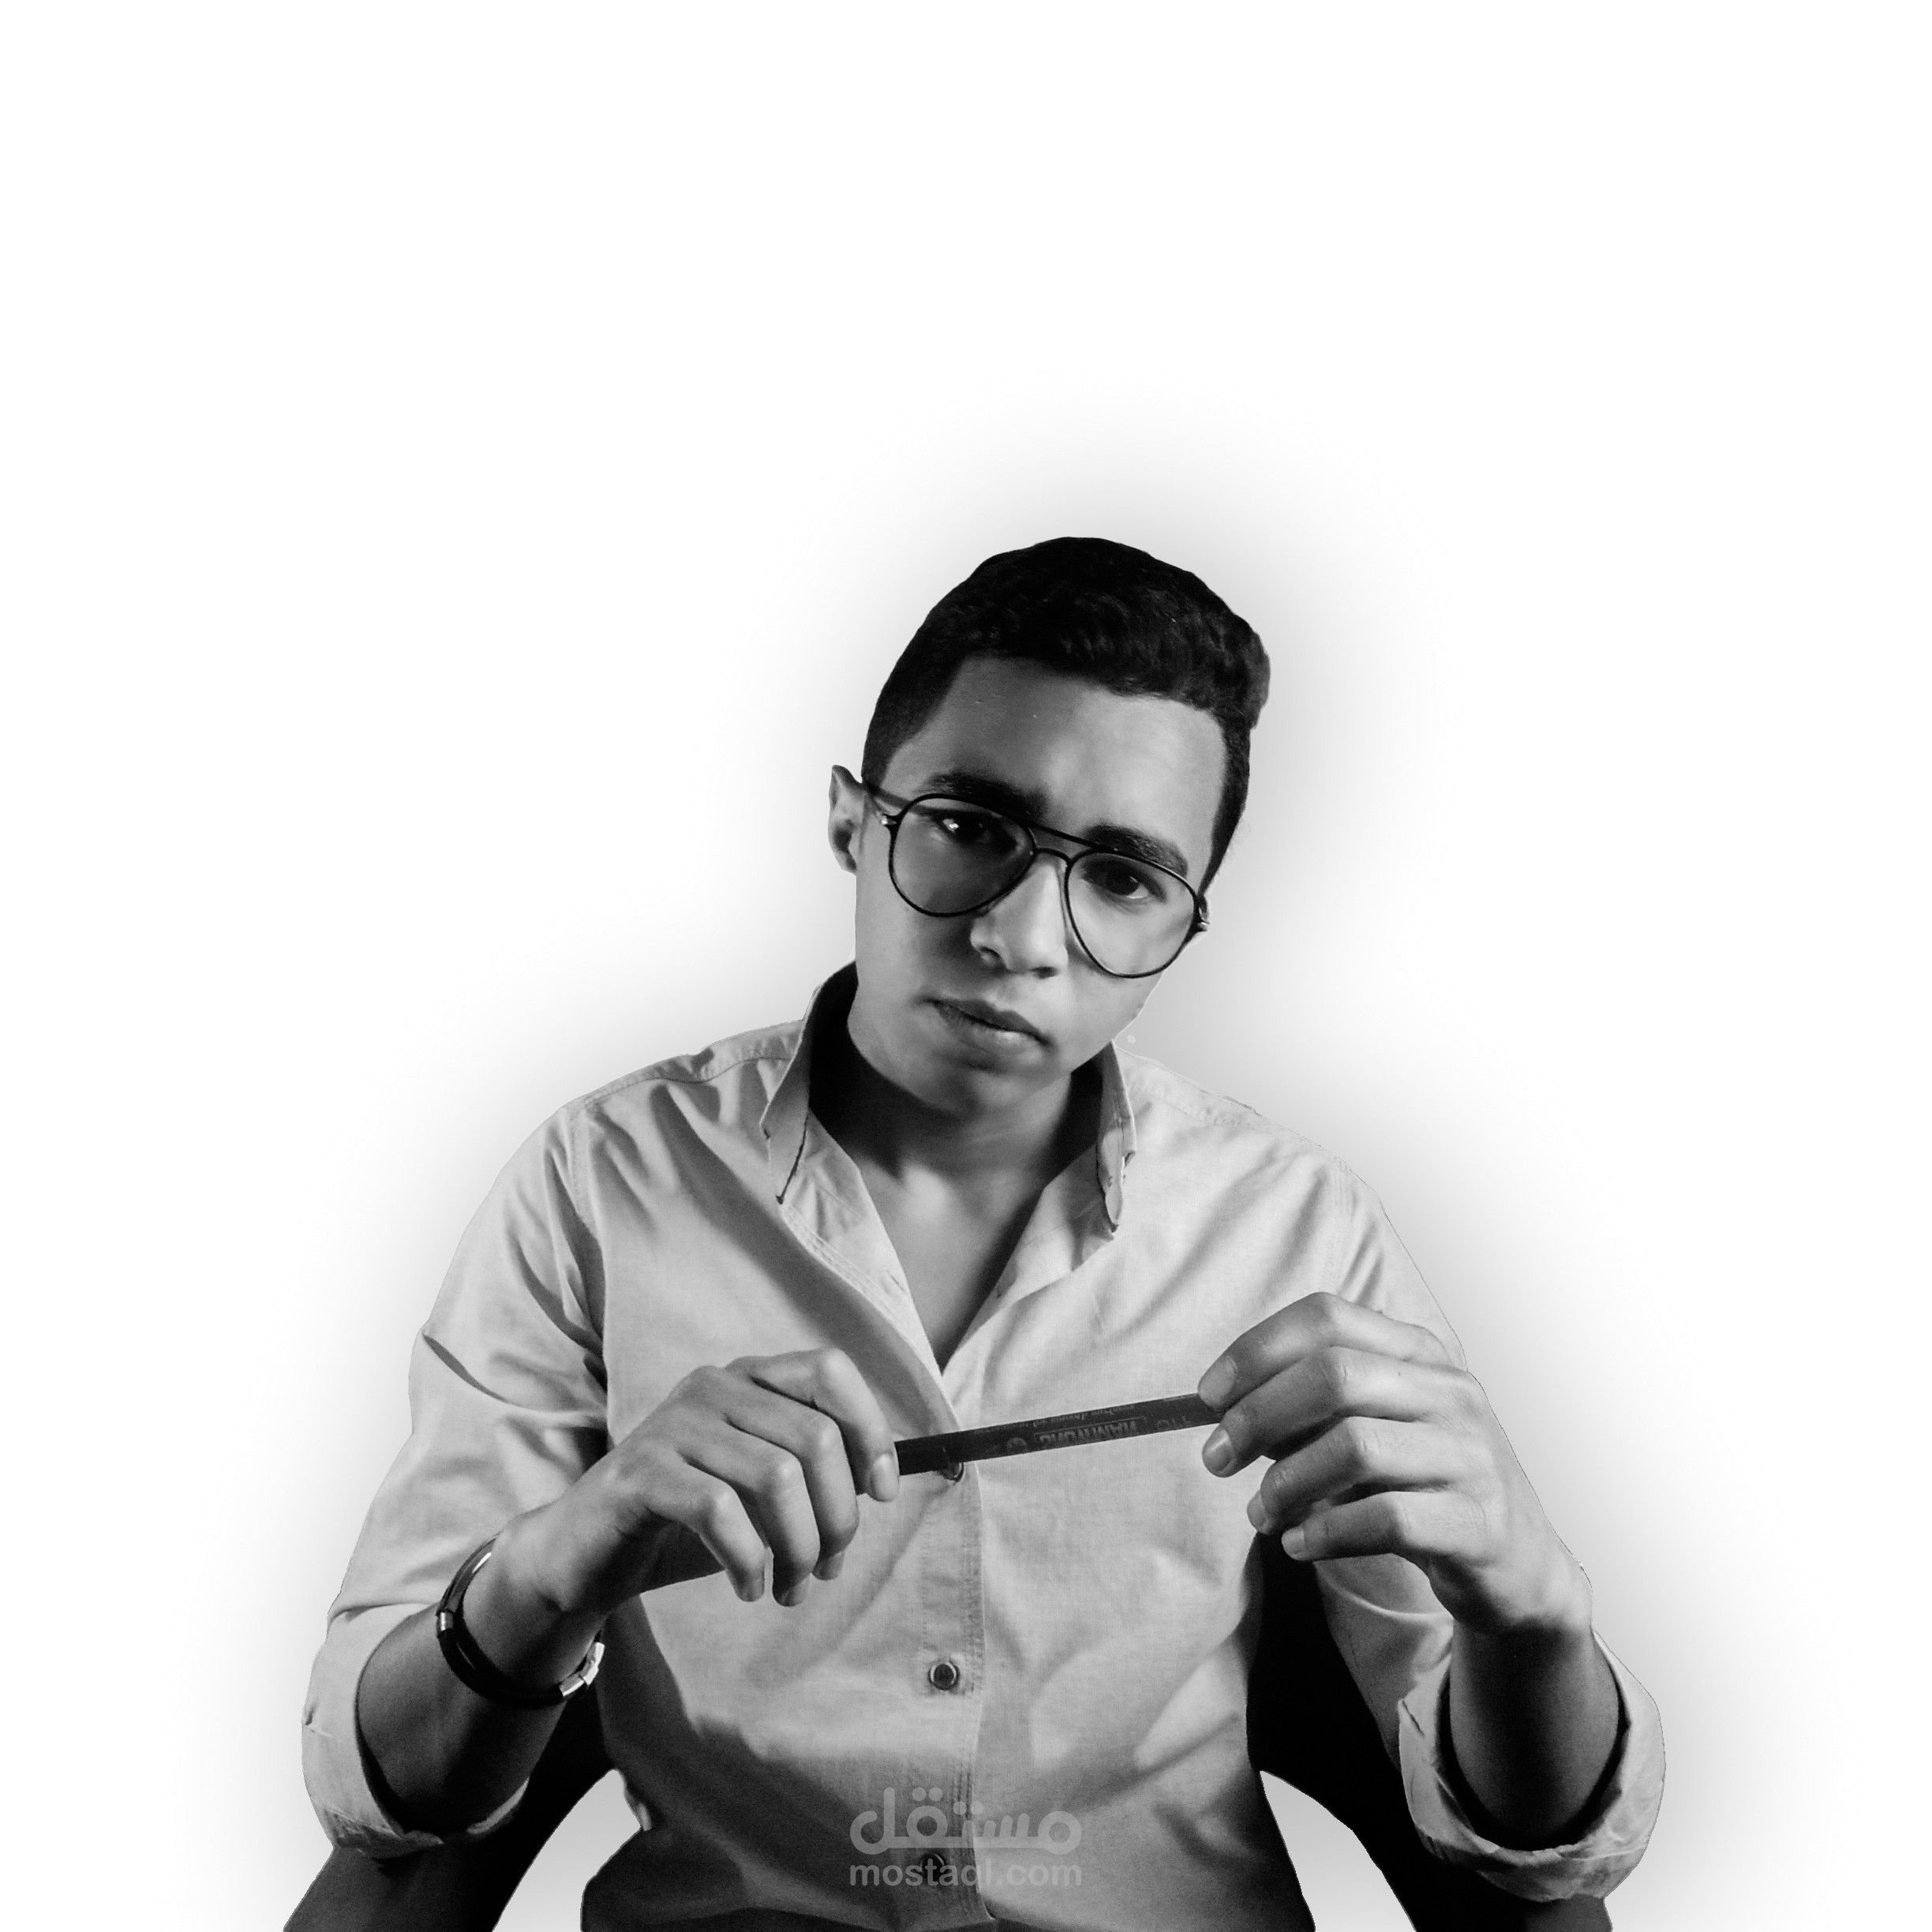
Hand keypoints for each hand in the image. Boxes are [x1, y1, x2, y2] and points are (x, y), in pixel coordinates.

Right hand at [508, 1347, 900, 1617]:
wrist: (587, 1553)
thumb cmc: (690, 1521)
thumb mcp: (760, 1489)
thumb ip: (814, 1473)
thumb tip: (883, 1481)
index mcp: (749, 1378)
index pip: (829, 1371)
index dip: (870, 1430)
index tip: (882, 1493)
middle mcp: (714, 1384)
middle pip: (815, 1437)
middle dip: (838, 1517)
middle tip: (825, 1569)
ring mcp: (673, 1423)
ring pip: (776, 1476)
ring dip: (798, 1548)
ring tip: (789, 1588)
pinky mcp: (640, 1471)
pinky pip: (720, 1511)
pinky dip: (749, 1559)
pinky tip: (749, 1587)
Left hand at [1196, 1294, 1588, 1635]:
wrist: (1519, 1567)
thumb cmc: (1422, 1486)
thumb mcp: (1373, 1430)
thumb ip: (1309, 1412)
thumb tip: (1221, 1412)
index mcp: (1418, 1352)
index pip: (1327, 1317)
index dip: (1256, 1351)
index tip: (1207, 1396)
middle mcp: (1450, 1392)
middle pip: (1334, 1375)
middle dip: (1259, 1415)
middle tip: (1218, 1458)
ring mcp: (1471, 1456)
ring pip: (1355, 1447)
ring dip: (1286, 1483)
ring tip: (1260, 1514)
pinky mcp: (1478, 1524)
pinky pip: (1386, 1519)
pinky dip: (1326, 1532)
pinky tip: (1300, 1544)